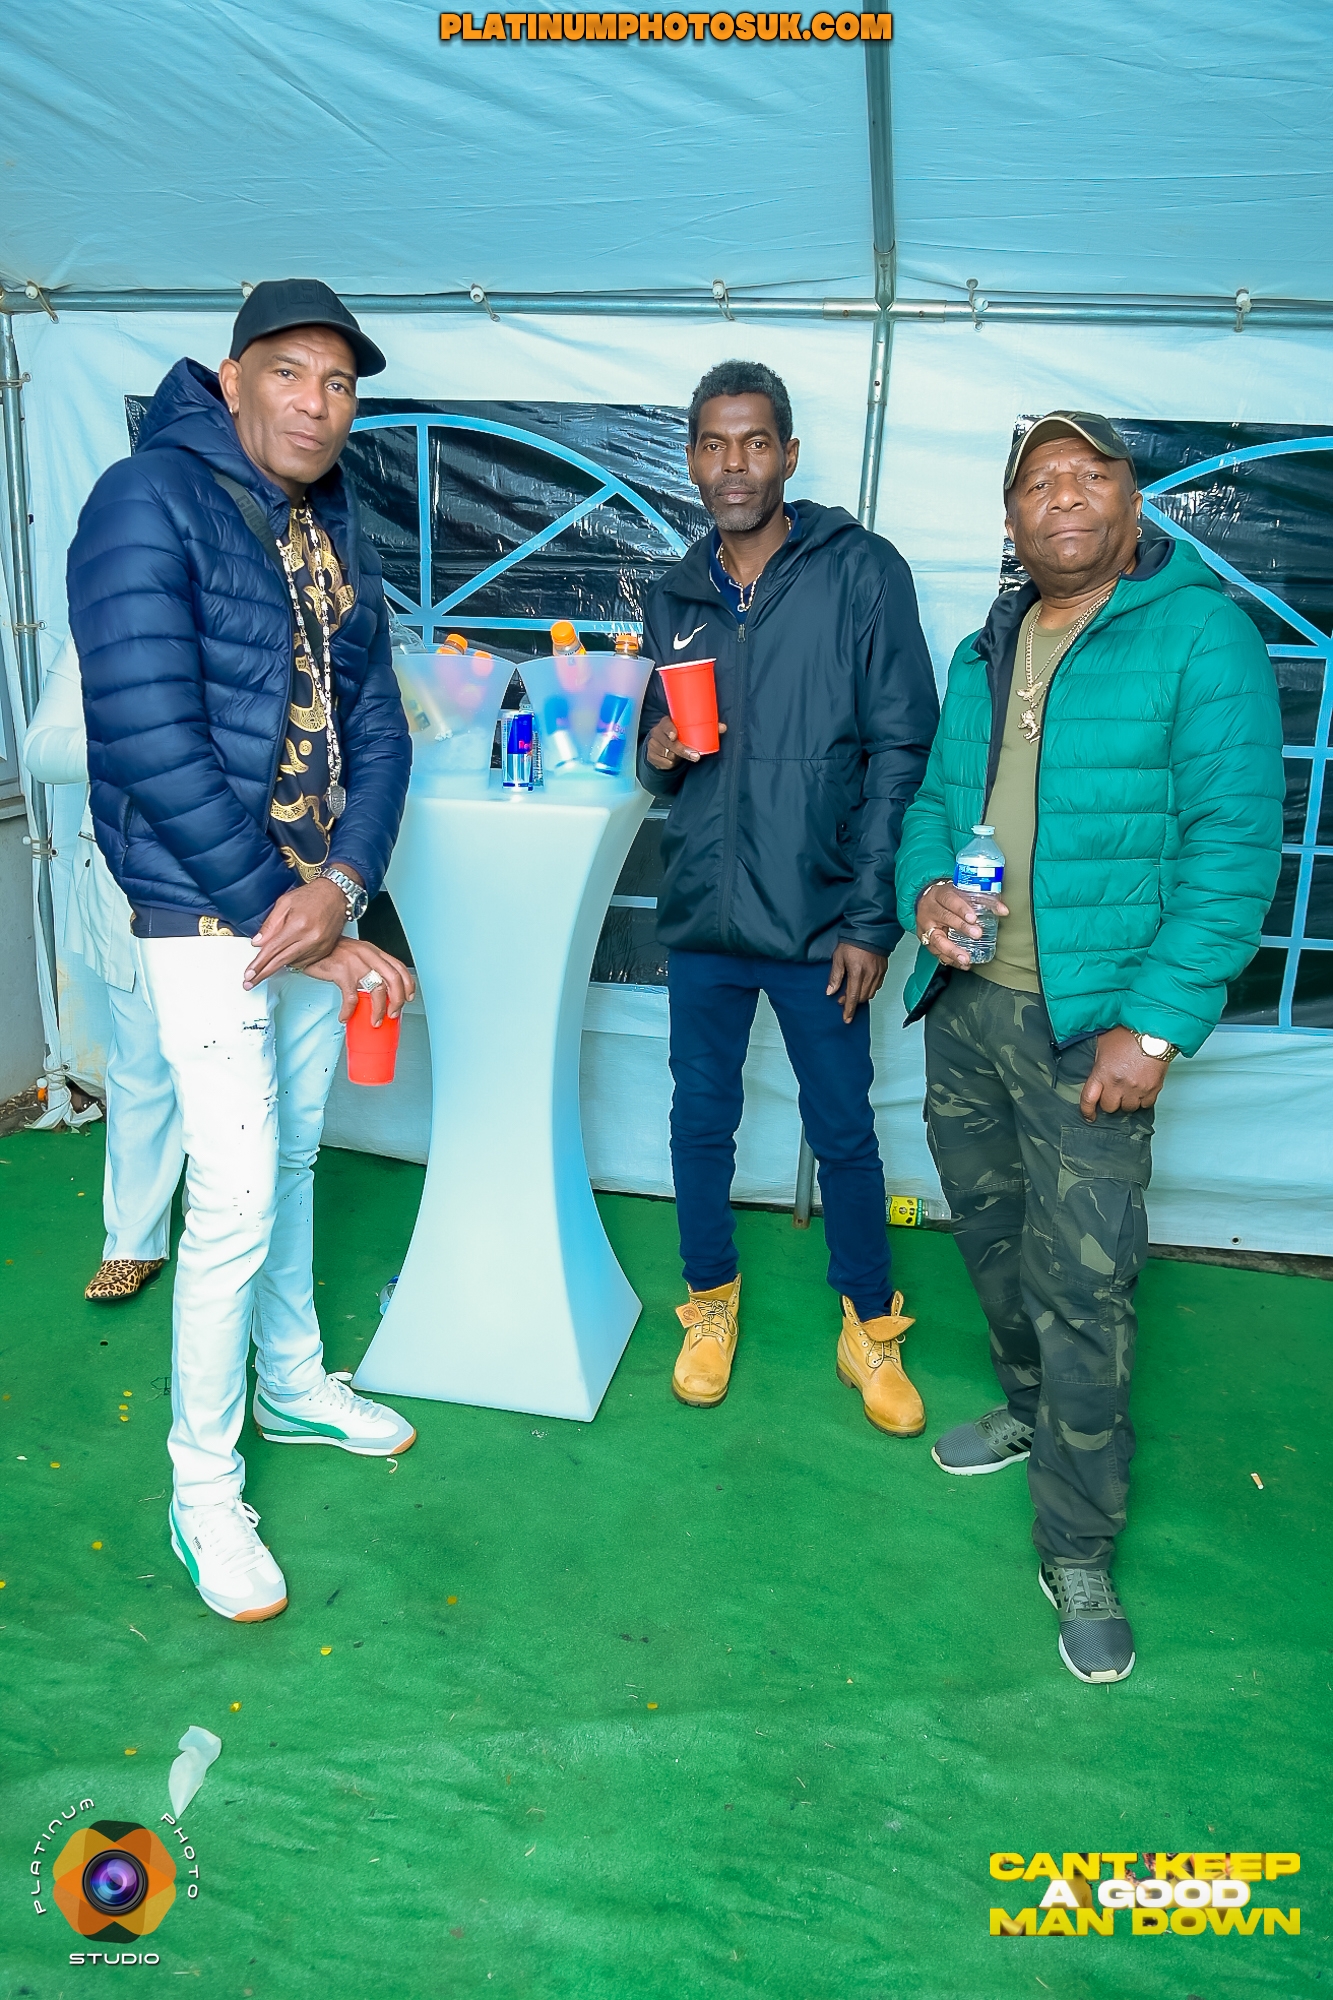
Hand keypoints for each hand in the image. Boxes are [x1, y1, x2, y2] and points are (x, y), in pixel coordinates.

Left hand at [244, 875, 360, 987]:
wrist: (336, 894)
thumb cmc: (311, 896)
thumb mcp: (284, 903)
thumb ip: (270, 924)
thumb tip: (258, 943)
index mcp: (298, 925)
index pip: (273, 950)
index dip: (259, 964)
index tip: (249, 975)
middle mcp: (310, 938)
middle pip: (282, 961)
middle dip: (264, 973)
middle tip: (249, 983)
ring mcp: (320, 946)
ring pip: (293, 963)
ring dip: (279, 964)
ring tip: (270, 961)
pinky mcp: (325, 950)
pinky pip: (304, 962)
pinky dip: (293, 960)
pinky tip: (288, 954)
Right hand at [303, 938, 414, 1024]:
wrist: (310, 946)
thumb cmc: (332, 952)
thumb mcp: (356, 954)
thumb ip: (369, 965)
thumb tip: (379, 988)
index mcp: (374, 952)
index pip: (399, 967)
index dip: (408, 985)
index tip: (408, 998)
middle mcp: (368, 955)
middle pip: (393, 979)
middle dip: (397, 1001)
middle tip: (393, 1014)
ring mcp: (356, 963)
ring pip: (377, 990)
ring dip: (378, 1010)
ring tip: (375, 1020)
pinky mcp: (342, 972)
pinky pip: (351, 998)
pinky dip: (349, 1011)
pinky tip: (345, 1016)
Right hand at [644, 715, 726, 770]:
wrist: (661, 746)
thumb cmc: (678, 735)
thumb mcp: (687, 731)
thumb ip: (706, 728)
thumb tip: (723, 727)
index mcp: (665, 723)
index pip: (665, 724)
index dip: (669, 729)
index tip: (674, 736)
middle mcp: (657, 733)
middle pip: (669, 742)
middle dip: (682, 750)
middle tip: (695, 756)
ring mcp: (653, 745)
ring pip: (667, 754)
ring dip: (677, 758)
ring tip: (683, 758)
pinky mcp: (651, 756)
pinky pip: (663, 762)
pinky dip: (669, 763)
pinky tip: (673, 761)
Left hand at [826, 943, 887, 1023]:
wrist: (870, 930)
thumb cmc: (852, 941)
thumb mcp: (838, 957)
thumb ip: (835, 976)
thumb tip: (830, 992)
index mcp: (857, 973)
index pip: (853, 997)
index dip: (849, 1009)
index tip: (846, 1019)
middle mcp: (870, 975)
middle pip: (862, 997)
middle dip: (852, 1002)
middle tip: (842, 999)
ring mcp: (878, 973)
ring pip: (870, 993)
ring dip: (860, 996)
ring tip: (851, 992)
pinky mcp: (883, 970)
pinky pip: (877, 986)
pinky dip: (869, 990)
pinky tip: (862, 986)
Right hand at [914, 879, 1008, 969]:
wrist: (925, 902)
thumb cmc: (948, 897)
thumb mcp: (962, 892)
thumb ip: (983, 899)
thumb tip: (1003, 910)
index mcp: (939, 894)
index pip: (950, 900)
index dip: (962, 909)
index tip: (973, 918)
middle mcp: (930, 910)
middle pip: (945, 918)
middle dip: (962, 928)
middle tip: (977, 935)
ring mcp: (926, 926)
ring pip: (937, 940)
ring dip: (952, 951)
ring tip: (966, 959)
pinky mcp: (925, 940)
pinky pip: (936, 952)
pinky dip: (950, 960)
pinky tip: (963, 964)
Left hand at [1079, 1027, 1169, 1122]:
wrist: (1154, 1030)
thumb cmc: (1128, 1034)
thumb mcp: (1103, 1044)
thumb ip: (1097, 1061)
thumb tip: (1093, 1071)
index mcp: (1102, 1073)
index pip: (1088, 1099)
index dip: (1086, 1111)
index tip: (1089, 1116)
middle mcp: (1118, 1083)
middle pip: (1109, 1107)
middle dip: (1110, 1102)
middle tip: (1113, 1092)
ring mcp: (1136, 1088)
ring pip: (1128, 1108)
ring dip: (1127, 1102)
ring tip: (1129, 1089)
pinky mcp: (1152, 1089)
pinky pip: (1145, 1105)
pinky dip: (1142, 1100)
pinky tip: (1141, 1089)